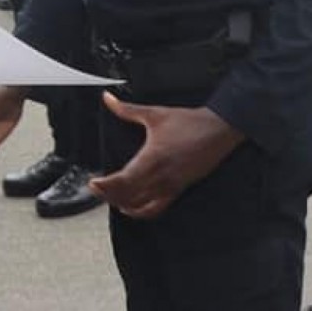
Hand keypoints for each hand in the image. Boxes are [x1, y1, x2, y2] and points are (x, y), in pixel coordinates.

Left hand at [88, 93, 242, 219]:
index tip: (93, 183)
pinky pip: (157, 209)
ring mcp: (171, 186)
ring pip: (141, 205)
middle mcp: (161, 176)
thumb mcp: (154, 114)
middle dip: (109, 195)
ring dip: (123, 204)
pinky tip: (131, 207)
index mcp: (153, 158)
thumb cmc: (189, 122)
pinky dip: (141, 212)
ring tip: (110, 197)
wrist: (218, 130)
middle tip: (96, 189)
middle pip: (128, 196)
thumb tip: (108, 99)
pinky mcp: (179, 190)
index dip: (105, 186)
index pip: (123, 181)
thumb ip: (127, 109)